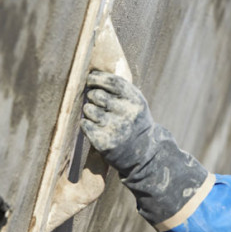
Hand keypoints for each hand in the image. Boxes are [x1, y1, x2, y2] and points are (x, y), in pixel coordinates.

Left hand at [81, 70, 208, 226]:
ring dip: (89, 111)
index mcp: (136, 101)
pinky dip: (86, 124)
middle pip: (97, 95)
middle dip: (93, 96)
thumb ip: (121, 90)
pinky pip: (85, 124)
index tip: (90, 79)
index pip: (112, 82)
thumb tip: (93, 76)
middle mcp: (127, 113)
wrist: (145, 155)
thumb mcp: (137, 104)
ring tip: (98, 117)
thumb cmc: (136, 124)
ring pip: (88, 109)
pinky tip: (95, 128)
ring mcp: (115, 128)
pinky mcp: (104, 142)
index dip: (98, 78)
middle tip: (96, 102)